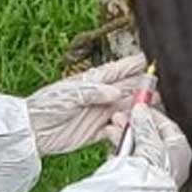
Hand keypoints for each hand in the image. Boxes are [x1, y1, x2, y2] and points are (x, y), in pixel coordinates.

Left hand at [25, 53, 148, 155]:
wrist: (32, 131)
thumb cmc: (46, 106)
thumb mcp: (69, 95)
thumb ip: (93, 93)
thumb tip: (116, 92)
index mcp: (90, 82)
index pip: (116, 71)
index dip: (132, 65)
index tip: (149, 60)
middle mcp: (98, 96)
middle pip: (125, 89)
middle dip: (142, 87)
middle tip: (159, 86)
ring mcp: (98, 113)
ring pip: (125, 108)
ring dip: (138, 107)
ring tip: (154, 105)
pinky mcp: (96, 132)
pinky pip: (117, 128)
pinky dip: (126, 127)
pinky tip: (136, 127)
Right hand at [103, 105, 191, 186]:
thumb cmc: (153, 172)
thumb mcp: (149, 139)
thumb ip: (144, 122)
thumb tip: (141, 109)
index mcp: (181, 150)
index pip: (166, 125)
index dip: (150, 113)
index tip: (138, 105)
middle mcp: (170, 160)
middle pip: (150, 134)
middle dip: (133, 124)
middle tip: (121, 115)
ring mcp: (155, 169)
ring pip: (138, 145)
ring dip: (123, 134)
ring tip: (111, 128)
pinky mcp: (139, 177)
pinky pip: (129, 158)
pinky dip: (120, 150)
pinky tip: (112, 145)